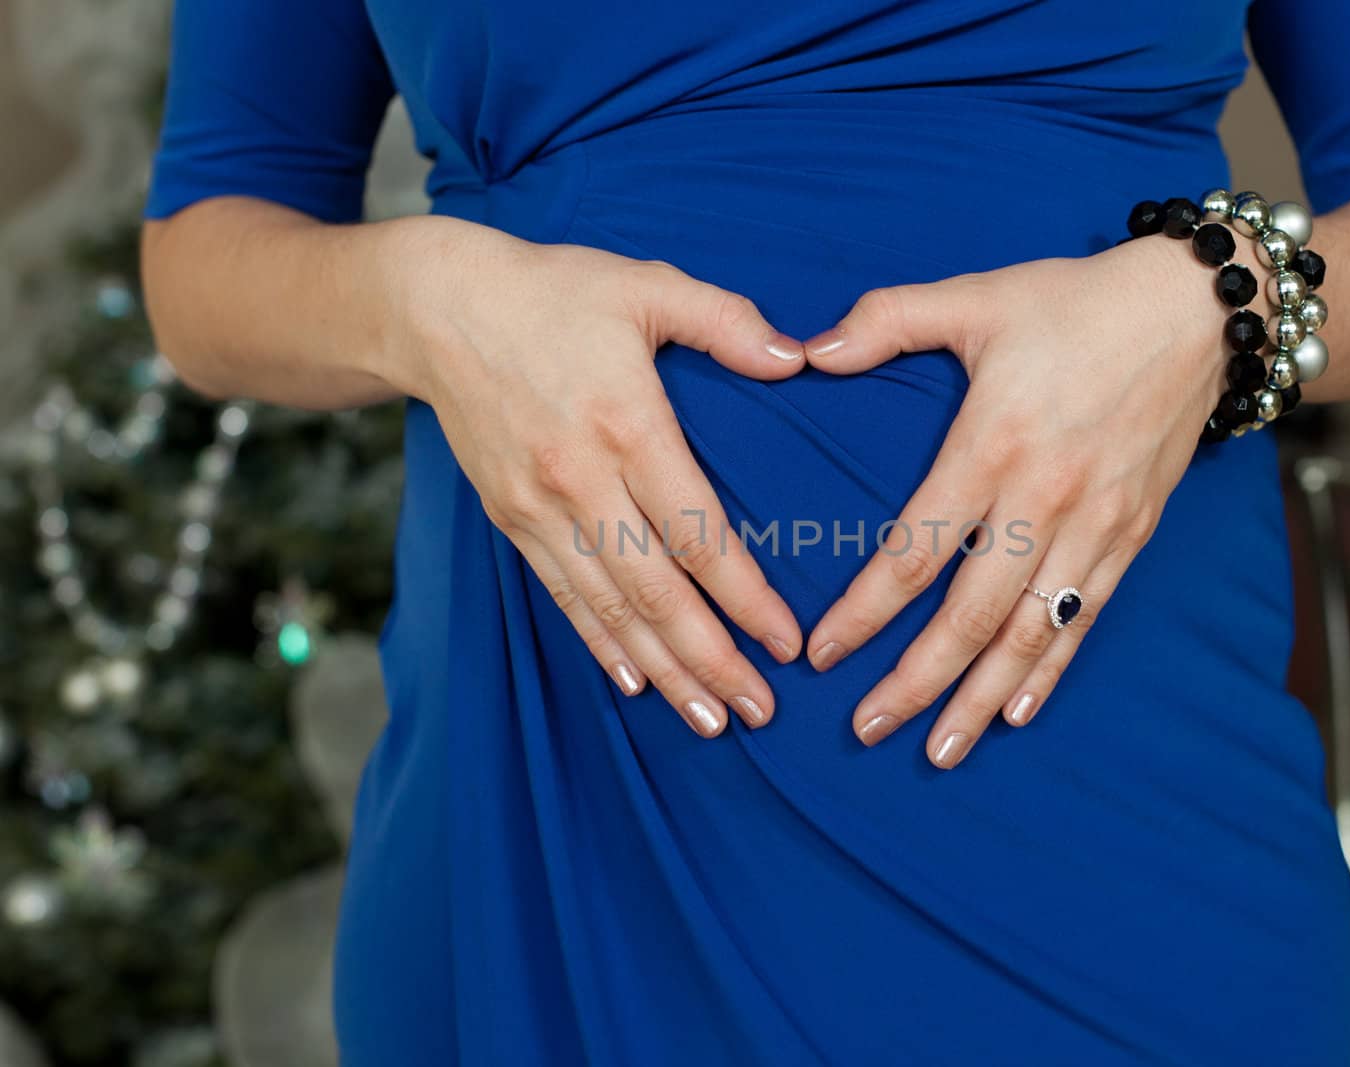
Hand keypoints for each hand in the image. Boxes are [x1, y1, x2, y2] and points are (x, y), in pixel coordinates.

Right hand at [385, 218, 806, 735]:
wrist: (435, 307)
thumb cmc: (554, 291)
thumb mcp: (646, 284)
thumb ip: (725, 321)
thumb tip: (798, 357)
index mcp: (625, 424)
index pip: (697, 533)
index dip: (744, 596)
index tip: (786, 643)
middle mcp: (579, 480)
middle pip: (654, 592)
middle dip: (710, 660)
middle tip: (761, 712)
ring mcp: (538, 508)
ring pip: (608, 610)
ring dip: (661, 673)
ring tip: (710, 721)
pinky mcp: (511, 520)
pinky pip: (562, 597)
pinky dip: (599, 646)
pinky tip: (634, 686)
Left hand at [801, 237, 1225, 767]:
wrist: (1197, 310)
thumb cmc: (1075, 301)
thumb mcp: (977, 295)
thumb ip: (886, 320)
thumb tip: (806, 350)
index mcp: (993, 446)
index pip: (915, 553)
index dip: (864, 612)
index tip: (822, 654)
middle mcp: (1045, 500)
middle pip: (970, 615)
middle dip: (915, 681)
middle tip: (866, 728)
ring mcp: (1095, 526)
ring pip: (1030, 634)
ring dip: (980, 698)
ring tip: (938, 750)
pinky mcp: (1132, 535)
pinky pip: (1083, 618)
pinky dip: (1049, 672)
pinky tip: (1016, 712)